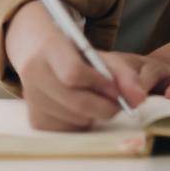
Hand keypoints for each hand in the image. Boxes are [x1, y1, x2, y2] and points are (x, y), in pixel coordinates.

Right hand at [5, 1, 169, 130]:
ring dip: (95, 114)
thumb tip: (140, 102)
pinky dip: (81, 123)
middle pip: (83, 105)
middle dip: (107, 105)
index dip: (105, 88)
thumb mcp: (93, 45)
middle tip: (117, 99)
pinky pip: (69, 131)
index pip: (78, 76)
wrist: (29, 38)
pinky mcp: (34, 119)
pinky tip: (80, 108)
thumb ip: (120, 71)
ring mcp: (32, 99)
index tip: (122, 92)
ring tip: (95, 98)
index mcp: (50, 50)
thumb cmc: (69, 41)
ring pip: (78, 121)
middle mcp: (35, 76)